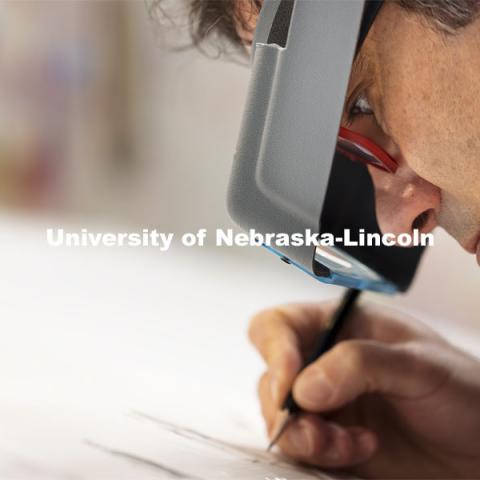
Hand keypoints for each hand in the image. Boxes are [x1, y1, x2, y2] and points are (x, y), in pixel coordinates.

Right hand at [249, 301, 479, 478]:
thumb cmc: (463, 391)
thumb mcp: (420, 366)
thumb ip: (360, 365)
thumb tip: (303, 387)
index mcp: (341, 325)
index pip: (281, 325)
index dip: (275, 350)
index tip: (289, 385)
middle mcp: (324, 360)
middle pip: (271, 374)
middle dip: (285, 404)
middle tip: (317, 428)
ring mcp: (325, 400)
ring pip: (278, 414)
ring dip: (303, 434)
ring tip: (343, 443)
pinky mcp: (330, 436)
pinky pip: (299, 445)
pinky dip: (319, 452)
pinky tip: (356, 450)